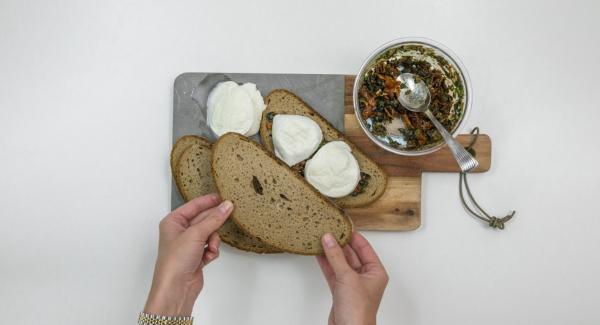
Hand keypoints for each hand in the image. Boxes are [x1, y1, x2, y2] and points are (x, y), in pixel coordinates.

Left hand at [144, 194, 232, 315]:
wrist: (176, 288)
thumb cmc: (175, 261)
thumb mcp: (196, 234)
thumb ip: (214, 219)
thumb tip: (226, 206)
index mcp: (173, 222)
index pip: (193, 206)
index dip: (208, 201)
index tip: (222, 196)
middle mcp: (180, 232)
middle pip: (203, 219)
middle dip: (213, 224)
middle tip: (228, 215)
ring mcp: (188, 244)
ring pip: (210, 233)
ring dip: (213, 240)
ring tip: (211, 247)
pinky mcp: (196, 256)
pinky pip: (210, 247)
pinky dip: (212, 251)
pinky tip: (208, 258)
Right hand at [316, 232, 388, 324]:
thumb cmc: (358, 311)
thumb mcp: (347, 277)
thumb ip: (336, 256)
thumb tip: (329, 238)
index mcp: (376, 272)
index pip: (364, 248)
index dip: (353, 235)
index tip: (342, 224)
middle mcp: (366, 277)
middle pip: (352, 254)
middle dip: (340, 242)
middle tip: (329, 229)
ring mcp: (352, 284)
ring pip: (341, 263)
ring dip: (331, 252)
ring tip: (321, 238)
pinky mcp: (341, 291)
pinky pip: (333, 272)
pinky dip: (326, 263)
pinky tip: (318, 254)